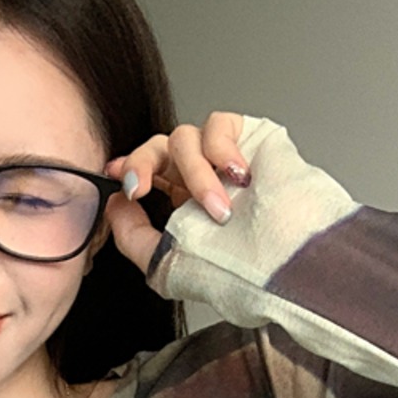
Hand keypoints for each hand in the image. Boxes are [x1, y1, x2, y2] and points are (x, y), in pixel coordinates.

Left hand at [102, 112, 251, 274]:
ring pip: (185, 138)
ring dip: (195, 173)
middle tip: (140, 188)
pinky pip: (219, 124)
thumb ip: (131, 236)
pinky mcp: (253, 138)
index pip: (150, 172)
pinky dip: (220, 147)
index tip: (115, 174)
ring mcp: (227, 158)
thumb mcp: (165, 264)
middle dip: (143, 163)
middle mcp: (204, 178)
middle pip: (159, 147)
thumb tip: (114, 203)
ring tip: (218, 209)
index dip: (131, 167)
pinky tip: (237, 175)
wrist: (283, 267)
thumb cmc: (237, 273)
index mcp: (184, 206)